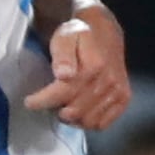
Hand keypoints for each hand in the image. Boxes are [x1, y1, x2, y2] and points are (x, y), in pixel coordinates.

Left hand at [23, 4, 133, 130]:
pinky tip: (80, 110)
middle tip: (49, 102)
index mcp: (93, 65)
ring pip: (89, 121)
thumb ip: (63, 55)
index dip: (42, 101)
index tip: (30, 101)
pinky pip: (103, 123)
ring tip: (64, 106)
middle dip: (57, 110)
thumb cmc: (80, 34)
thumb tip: (63, 75)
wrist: (105, 30)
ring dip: (73, 119)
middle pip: (75, 111)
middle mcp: (109, 81)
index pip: (63, 93)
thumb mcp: (65, 36)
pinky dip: (89, 121)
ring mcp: (118, 91)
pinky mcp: (123, 98)